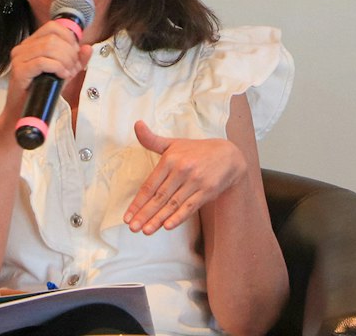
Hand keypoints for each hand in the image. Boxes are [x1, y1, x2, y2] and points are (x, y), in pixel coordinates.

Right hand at [5, 16, 91, 106]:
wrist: (24, 111)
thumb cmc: (42, 91)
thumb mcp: (64, 72)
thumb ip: (77, 60)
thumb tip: (88, 48)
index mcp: (31, 43)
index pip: (52, 27)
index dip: (68, 37)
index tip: (76, 52)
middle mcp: (23, 47)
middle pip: (53, 38)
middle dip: (69, 52)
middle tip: (74, 67)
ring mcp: (19, 58)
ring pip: (48, 47)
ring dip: (65, 60)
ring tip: (69, 73)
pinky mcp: (19, 71)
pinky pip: (42, 62)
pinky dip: (57, 67)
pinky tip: (63, 75)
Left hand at [123, 119, 245, 234]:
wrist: (228, 156)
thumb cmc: (196, 151)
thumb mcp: (173, 143)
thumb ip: (152, 139)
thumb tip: (136, 124)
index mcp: (170, 158)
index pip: (150, 185)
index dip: (138, 201)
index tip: (128, 215)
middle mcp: (182, 169)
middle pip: (159, 196)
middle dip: (145, 214)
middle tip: (132, 227)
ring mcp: (195, 181)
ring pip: (173, 204)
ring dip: (158, 219)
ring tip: (146, 230)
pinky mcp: (207, 191)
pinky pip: (190, 206)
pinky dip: (178, 217)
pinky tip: (167, 226)